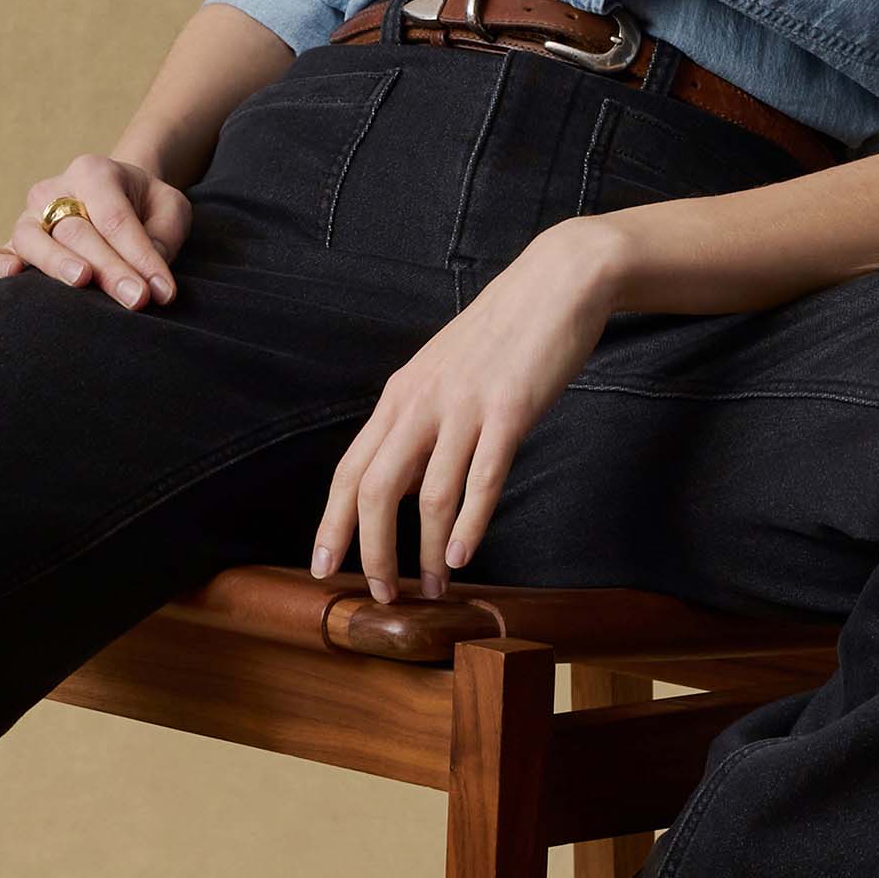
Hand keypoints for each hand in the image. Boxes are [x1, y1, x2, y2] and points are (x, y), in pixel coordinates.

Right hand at [0, 151, 193, 309]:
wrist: (115, 195)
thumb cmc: (144, 205)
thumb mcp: (169, 208)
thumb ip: (163, 238)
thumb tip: (149, 281)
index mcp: (93, 172)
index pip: (115, 218)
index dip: (140, 256)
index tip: (162, 292)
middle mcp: (53, 191)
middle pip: (76, 232)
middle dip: (109, 268)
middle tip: (136, 298)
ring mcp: (28, 217)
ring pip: (32, 239)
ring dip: (57, 264)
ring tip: (80, 281)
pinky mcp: (13, 245)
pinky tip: (11, 276)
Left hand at [310, 221, 624, 599]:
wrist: (556, 283)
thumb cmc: (502, 335)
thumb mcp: (442, 373)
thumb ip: (420, 421)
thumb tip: (403, 475)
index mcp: (400, 395)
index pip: (349, 470)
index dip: (331, 524)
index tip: (322, 567)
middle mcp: (421, 402)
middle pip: (374, 490)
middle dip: (371, 551)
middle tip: (381, 594)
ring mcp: (464, 407)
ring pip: (428, 495)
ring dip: (425, 551)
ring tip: (433, 587)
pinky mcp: (510, 411)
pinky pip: (481, 478)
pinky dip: (468, 523)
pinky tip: (461, 555)